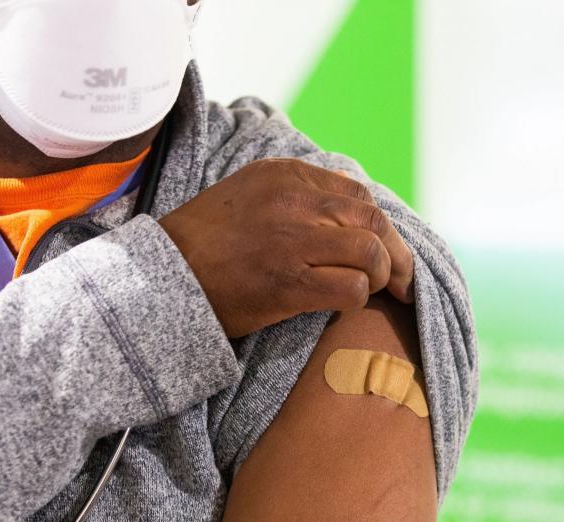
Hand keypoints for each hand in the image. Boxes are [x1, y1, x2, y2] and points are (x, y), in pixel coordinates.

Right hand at [158, 158, 414, 337]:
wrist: (161, 278)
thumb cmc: (206, 243)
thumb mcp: (249, 195)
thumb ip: (297, 194)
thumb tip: (349, 208)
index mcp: (285, 174)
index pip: (357, 194)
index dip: (380, 225)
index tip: (386, 250)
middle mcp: (293, 200)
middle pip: (373, 220)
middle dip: (397, 254)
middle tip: (402, 282)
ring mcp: (292, 240)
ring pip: (371, 252)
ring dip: (381, 277)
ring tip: (373, 292)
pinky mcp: (288, 282)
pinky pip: (352, 288)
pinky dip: (358, 299)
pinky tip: (343, 305)